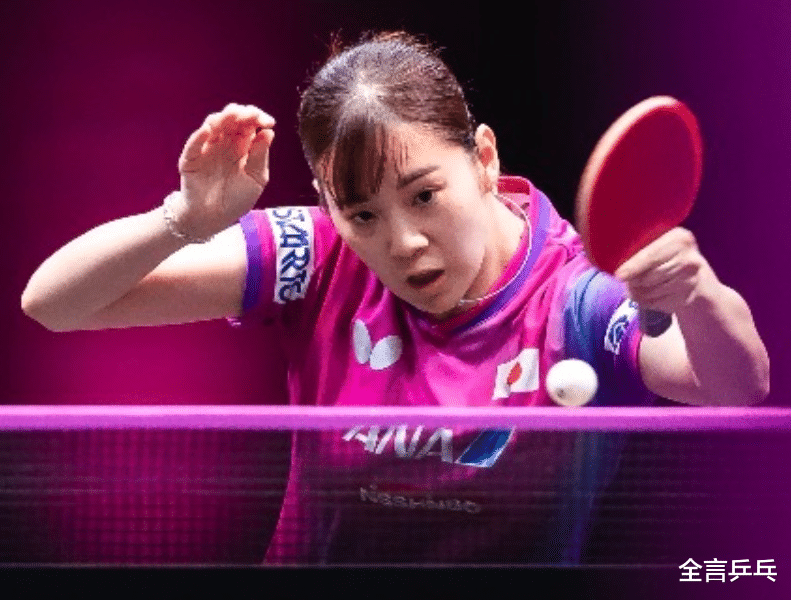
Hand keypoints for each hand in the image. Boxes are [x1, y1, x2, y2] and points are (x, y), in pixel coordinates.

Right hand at [175, 103, 275, 237]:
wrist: (214, 218)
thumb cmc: (237, 199)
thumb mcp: (256, 179)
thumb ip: (260, 157)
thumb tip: (268, 132)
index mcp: (243, 145)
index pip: (250, 124)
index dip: (259, 118)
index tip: (268, 122)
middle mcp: (225, 142)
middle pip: (232, 119)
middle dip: (241, 113)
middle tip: (250, 116)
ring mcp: (207, 148)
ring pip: (213, 124)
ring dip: (222, 118)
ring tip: (231, 117)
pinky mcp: (191, 158)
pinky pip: (194, 144)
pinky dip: (199, 135)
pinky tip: (208, 130)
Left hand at [614, 227, 719, 313]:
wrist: (693, 274)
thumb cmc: (664, 255)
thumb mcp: (655, 243)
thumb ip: (638, 247)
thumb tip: (611, 260)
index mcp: (679, 238)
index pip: (651, 256)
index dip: (633, 267)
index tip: (618, 275)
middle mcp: (690, 259)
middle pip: (649, 277)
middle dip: (633, 281)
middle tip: (627, 281)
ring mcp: (691, 280)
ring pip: (651, 292)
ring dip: (637, 293)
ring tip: (635, 287)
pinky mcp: (687, 297)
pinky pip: (657, 303)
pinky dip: (646, 301)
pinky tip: (647, 295)